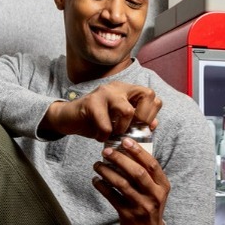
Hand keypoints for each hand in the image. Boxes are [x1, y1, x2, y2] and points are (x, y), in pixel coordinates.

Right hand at [40, 81, 161, 141]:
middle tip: (130, 130)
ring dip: (122, 128)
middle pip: (147, 94)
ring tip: (114, 134)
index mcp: (128, 90)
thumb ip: (137, 122)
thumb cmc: (97, 121)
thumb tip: (154, 124)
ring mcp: (104, 93)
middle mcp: (119, 87)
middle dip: (143, 118)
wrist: (70, 119)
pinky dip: (104, 135)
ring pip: (127, 110)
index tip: (140, 127)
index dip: (151, 114)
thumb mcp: (120, 123)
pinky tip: (100, 137)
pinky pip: (106, 124)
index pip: (152, 95)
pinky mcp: (91, 103)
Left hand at [92, 137, 169, 224]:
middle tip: (105, 151)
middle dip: (120, 159)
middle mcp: (154, 195)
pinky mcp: (128, 215)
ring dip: (107, 172)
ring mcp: (142, 206)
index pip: (152, 164)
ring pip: (122, 184)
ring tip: (97, 165)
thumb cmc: (150, 207)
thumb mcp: (156, 191)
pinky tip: (96, 180)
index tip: (125, 141)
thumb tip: (129, 150)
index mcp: (163, 186)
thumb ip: (148, 174)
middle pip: (137, 172)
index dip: (138, 151)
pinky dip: (102, 187)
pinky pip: (112, 197)